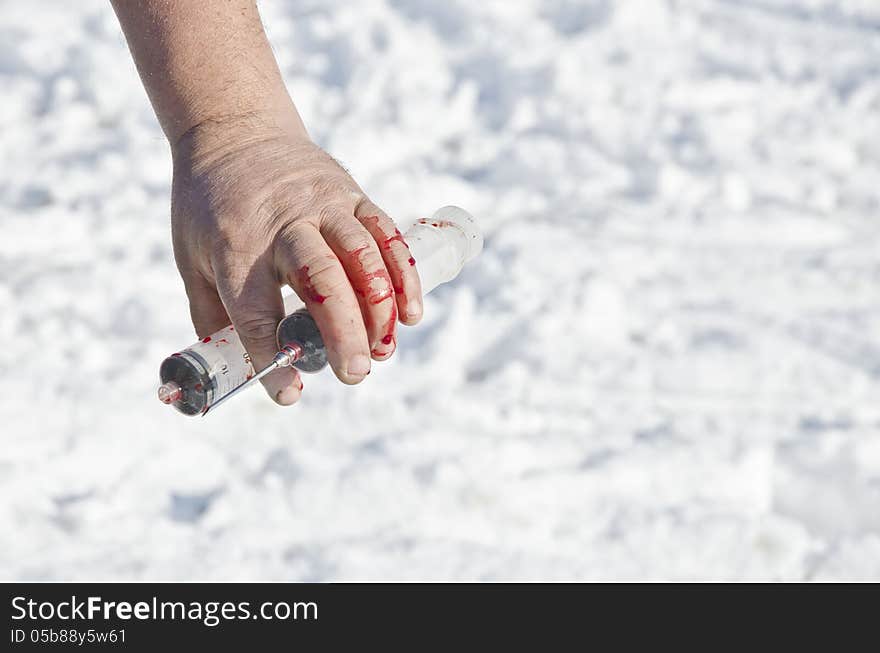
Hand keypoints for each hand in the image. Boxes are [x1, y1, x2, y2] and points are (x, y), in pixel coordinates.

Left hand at [170, 117, 421, 404]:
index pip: (255, 310)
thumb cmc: (208, 207)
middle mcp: (282, 222)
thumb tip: (234, 375)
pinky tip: (410, 312)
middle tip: (353, 374)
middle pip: (320, 279)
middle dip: (342, 331)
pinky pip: (385, 233)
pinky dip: (403, 274)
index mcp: (235, 246)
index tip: (288, 392)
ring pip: (362, 255)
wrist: (234, 132)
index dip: (272, 355)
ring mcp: (322, 204)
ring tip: (384, 351)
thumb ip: (212, 316)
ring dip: (380, 307)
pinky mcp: (351, 194)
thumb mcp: (190, 258)